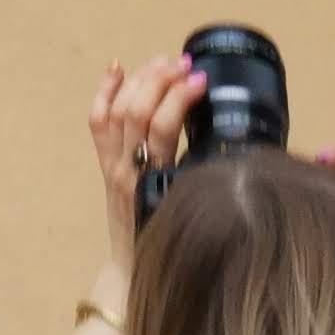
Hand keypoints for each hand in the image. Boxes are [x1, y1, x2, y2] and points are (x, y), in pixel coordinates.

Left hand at [90, 49, 201, 261]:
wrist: (132, 273)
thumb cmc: (172, 246)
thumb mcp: (195, 212)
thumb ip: (208, 180)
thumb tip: (238, 144)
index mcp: (155, 182)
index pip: (162, 127)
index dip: (180, 98)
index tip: (202, 80)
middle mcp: (128, 170)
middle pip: (136, 110)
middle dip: (161, 79)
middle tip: (184, 65)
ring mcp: (112, 165)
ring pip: (117, 109)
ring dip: (141, 78)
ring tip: (164, 62)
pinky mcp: (103, 163)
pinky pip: (97, 121)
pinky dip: (105, 90)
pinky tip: (118, 68)